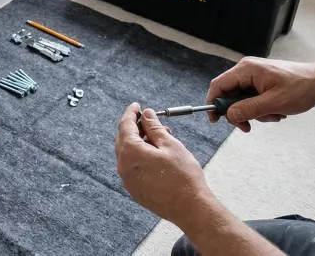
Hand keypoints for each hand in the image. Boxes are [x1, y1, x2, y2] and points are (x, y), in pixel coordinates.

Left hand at [115, 104, 212, 226]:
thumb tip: (146, 114)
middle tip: (153, 122)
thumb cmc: (183, 177)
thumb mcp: (170, 145)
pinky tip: (157, 156)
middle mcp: (123, 166)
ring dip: (141, 143)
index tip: (136, 106)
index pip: (125, 125)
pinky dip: (141, 157)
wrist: (191, 208)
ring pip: (129, 154)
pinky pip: (133, 167)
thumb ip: (154, 127)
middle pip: (124, 139)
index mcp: (130, 152)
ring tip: (161, 139)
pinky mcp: (135, 190)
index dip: (131, 113)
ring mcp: (127, 180)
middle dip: (137, 128)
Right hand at [206, 57, 314, 131]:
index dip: (214, 102)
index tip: (215, 120)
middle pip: (230, 94)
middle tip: (248, 126)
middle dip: (240, 112)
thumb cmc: (301, 88)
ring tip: (274, 115)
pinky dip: (262, 109)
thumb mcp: (274, 102)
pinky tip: (277, 111)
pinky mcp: (262, 83)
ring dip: (255, 112)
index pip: (219, 85)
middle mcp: (247, 70)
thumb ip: (249, 109)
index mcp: (246, 69)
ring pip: (242, 99)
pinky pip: (253, 99)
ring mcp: (255, 76)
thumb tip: (229, 115)